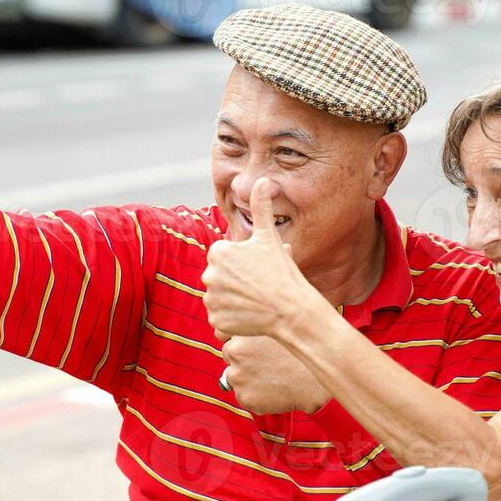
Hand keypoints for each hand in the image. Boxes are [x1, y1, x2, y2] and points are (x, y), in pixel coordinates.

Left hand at [202, 178, 320, 338]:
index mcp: (219, 252)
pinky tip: (250, 314)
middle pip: (220, 276)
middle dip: (235, 280)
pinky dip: (232, 317)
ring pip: (219, 296)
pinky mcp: (215, 321)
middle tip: (259, 284)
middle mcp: (209, 275)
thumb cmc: (282, 272)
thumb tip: (264, 180)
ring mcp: (212, 300)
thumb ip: (262, 207)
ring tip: (256, 299)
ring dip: (233, 298)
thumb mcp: (270, 237)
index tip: (257, 268)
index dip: (242, 262)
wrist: (291, 311)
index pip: (224, 256)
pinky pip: (220, 317)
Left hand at [219, 335, 330, 414]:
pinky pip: (244, 396)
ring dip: (247, 379)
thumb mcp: (276, 330)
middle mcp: (235, 353)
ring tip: (273, 377)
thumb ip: (252, 328)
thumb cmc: (299, 352)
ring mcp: (238, 376)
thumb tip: (226, 333)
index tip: (255, 346)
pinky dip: (255, 395)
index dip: (241, 342)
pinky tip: (273, 389)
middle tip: (266, 364)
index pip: (224, 337)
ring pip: (235, 378)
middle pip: (228, 357)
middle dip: (242, 361)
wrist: (315, 381)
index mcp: (241, 334)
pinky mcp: (245, 397)